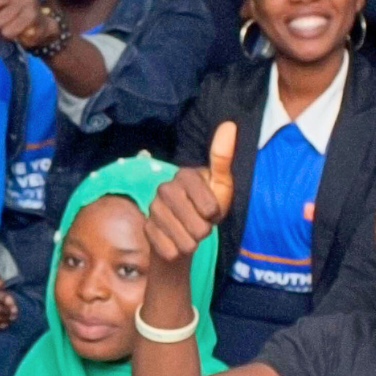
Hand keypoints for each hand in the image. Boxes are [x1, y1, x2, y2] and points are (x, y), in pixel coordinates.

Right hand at [147, 122, 234, 267]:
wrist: (182, 231)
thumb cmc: (206, 207)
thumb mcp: (221, 184)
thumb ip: (223, 157)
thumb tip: (230, 124)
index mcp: (185, 175)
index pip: (210, 208)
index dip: (214, 215)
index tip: (211, 210)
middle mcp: (164, 188)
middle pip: (198, 228)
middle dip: (204, 231)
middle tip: (199, 222)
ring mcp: (153, 208)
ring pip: (185, 242)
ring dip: (191, 243)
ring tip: (188, 231)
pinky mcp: (146, 228)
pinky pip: (170, 250)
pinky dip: (177, 251)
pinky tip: (174, 241)